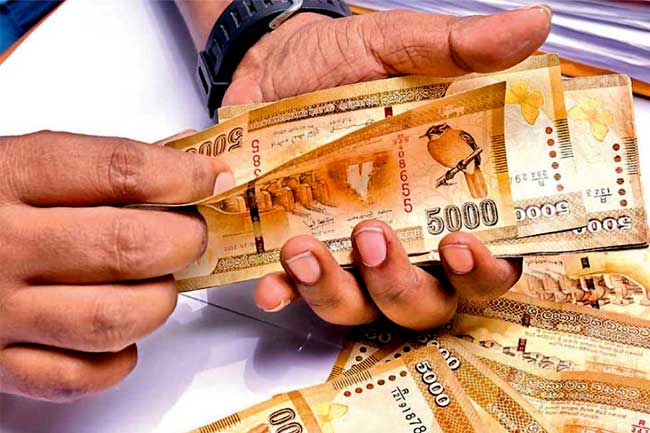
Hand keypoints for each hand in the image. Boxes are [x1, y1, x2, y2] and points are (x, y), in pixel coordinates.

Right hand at [0, 131, 232, 400]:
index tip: (212, 178)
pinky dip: (116, 360)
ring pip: (112, 318)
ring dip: (157, 302)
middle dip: (184, 240)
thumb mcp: (22, 161)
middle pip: (128, 247)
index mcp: (8, 177)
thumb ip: (101, 162)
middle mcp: (2, 245)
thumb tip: (186, 158)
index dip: (182, 175)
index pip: (120, 171)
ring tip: (158, 283)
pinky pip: (77, 377)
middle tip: (192, 235)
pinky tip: (120, 334)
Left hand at [242, 6, 543, 325]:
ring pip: (359, 307)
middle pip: (424, 302)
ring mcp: (349, 254)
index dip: (484, 272)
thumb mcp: (401, 47)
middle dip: (401, 287)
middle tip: (375, 239)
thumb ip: (461, 48)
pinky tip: (270, 283)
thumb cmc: (346, 61)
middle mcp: (404, 240)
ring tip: (305, 249)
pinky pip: (295, 292)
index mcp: (444, 200)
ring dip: (336, 292)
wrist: (274, 62)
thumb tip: (531, 24)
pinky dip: (283, 292)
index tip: (462, 246)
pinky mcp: (301, 252)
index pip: (488, 261)